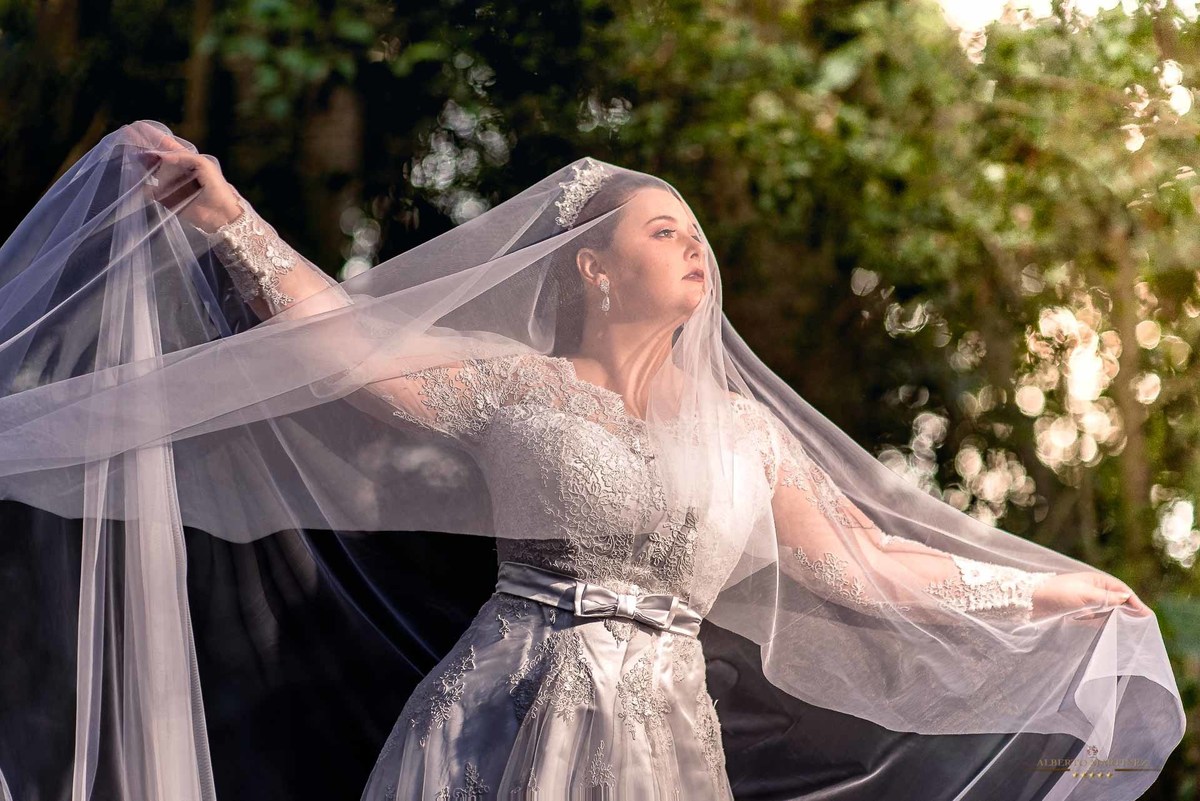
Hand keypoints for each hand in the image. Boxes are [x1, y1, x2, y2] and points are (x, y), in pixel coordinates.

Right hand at [137, 132, 241, 233]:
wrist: (221, 214)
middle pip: (155, 155)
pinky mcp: (167, 199)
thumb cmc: (216, 186)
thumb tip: (161, 156)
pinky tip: (134, 178)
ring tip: (128, 153)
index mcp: (186, 159)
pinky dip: (142, 186)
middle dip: (142, 145)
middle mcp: (176, 170)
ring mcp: (170, 184)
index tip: (137, 126)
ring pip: (151, 170)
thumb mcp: (203, 164)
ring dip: (140, 163)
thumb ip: (183, 156)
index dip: (153, 135)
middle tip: (126, 135)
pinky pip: (151, 191)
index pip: (166, 144)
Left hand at [1031, 571, 1151, 620]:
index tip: (1147, 616)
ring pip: (1106, 610)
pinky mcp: (1075, 614)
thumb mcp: (1084, 595)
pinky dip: (1105, 624)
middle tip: (1144, 626)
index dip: (1134, 602)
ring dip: (1118, 618)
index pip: (1121, 590)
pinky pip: (1095, 619)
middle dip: (1129, 611)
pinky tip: (1111, 632)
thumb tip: (1126, 597)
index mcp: (1095, 581)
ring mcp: (1084, 602)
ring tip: (1132, 631)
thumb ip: (1106, 598)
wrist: (1028, 602)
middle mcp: (1091, 590)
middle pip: (1116, 600)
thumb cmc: (1056, 595)